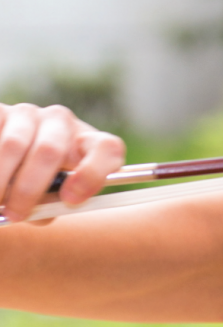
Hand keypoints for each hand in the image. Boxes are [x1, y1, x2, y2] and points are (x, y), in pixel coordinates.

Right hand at [0, 103, 124, 221]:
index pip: (107, 148)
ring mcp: (30, 113)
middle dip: (29, 189)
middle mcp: (62, 121)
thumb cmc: (37, 185)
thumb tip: (40, 212)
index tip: (70, 200)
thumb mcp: (52, 196)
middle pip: (50, 150)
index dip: (92, 174)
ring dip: (1, 180)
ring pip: (14, 145)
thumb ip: (53, 204)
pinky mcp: (1, 112)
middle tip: (16, 214)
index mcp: (88, 142)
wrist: (8, 161)